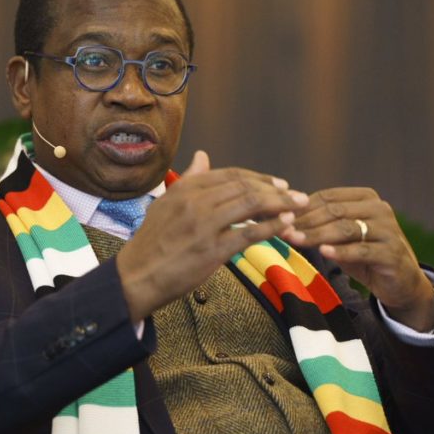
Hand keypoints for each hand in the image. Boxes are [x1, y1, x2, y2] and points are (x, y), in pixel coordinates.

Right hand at [116, 151, 307, 321]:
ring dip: (280, 204)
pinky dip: (271, 227)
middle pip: (245, 187)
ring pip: (250, 205)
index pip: (231, 175)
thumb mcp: (166, 204)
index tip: (279, 183)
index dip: (259, 177)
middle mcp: (195, 202)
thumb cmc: (152, 243)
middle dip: (276, 189)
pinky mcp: (211, 251)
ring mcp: (204, 226)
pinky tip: (285, 225)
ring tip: (298, 207)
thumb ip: (189, 180)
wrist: (136, 277)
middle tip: (296, 195)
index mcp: (185, 189)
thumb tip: (203, 155)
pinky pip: (248, 234)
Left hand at [286, 187, 433, 331]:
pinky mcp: (392, 252)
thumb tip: (283, 218)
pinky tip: (324, 253)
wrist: (399, 282)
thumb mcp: (341, 237)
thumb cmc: (364, 254)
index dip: (302, 207)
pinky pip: (362, 250)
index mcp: (366, 197)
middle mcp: (379, 208)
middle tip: (282, 229)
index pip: (328, 197)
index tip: (278, 216)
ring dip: (317, 235)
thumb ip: (320, 225)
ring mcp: (388, 229)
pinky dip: (341, 251)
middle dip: (306, 221)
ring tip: (295, 240)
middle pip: (335, 211)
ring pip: (346, 229)